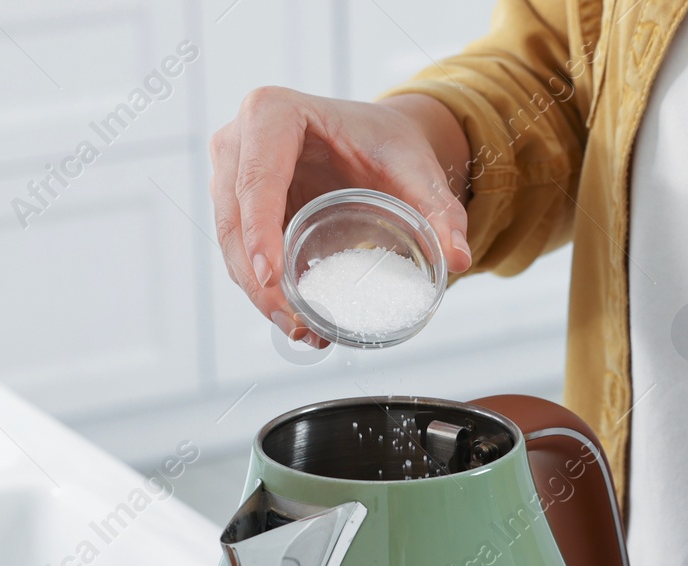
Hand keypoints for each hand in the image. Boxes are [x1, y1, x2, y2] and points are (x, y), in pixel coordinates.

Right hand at [208, 87, 472, 343]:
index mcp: (273, 113)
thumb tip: (458, 258)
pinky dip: (263, 290)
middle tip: (296, 323)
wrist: (376, 141)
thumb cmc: (388, 144)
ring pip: (229, 244)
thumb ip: (439, 210)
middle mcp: (239, 139)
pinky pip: (240, 253)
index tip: (273, 279)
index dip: (258, 231)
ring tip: (301, 330)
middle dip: (258, 280)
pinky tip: (296, 319)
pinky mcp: (234, 207)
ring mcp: (229, 174)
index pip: (256, 179)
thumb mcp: (417, 171)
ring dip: (258, 294)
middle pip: (234, 219)